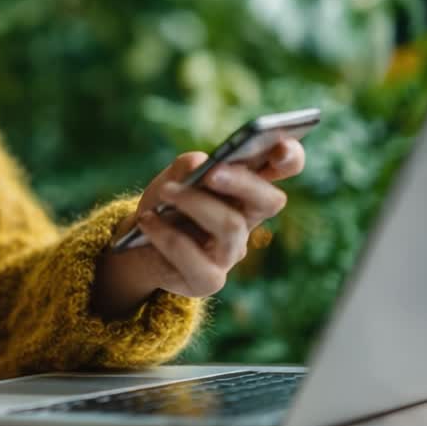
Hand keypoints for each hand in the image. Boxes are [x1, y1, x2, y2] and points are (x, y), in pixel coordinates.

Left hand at [93, 140, 305, 315]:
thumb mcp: (174, 177)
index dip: (290, 157)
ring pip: (231, 226)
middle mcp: (247, 220)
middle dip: (243, 183)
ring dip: (194, 203)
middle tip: (212, 173)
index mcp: (246, 188)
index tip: (279, 146)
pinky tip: (147, 221)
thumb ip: (191, 167)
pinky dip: (166, 234)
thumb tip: (203, 166)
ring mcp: (231, 252)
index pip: (283, 169)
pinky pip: (194, 257)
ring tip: (164, 191)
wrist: (136, 245)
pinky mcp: (209, 279)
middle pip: (270, 201)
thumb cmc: (164, 205)